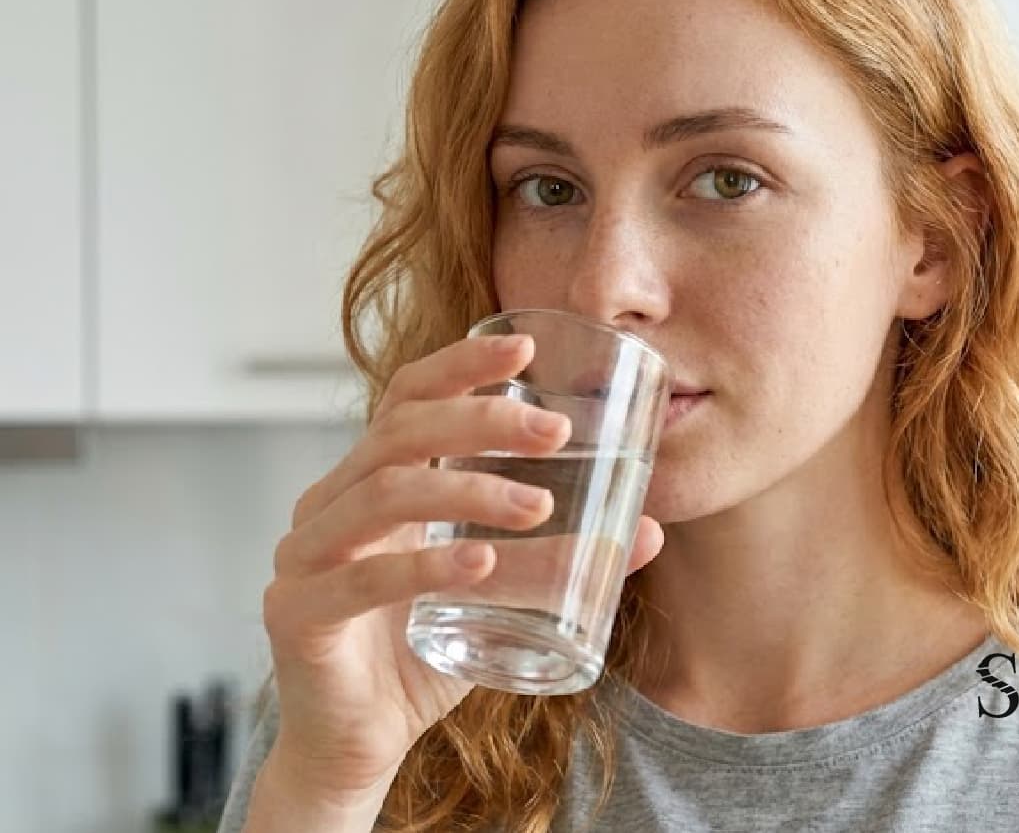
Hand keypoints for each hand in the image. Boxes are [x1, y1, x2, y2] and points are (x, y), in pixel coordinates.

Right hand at [257, 333, 664, 806]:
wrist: (357, 746)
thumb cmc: (421, 655)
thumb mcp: (500, 595)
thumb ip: (557, 559)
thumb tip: (647, 530)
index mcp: (370, 483)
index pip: (406, 399)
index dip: (459, 366)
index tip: (526, 347)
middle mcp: (329, 506)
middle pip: (399, 434)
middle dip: (482, 421)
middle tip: (556, 430)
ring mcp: (304, 556)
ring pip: (383, 495)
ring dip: (468, 491)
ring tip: (538, 506)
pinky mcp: (296, 613)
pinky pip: (362, 579)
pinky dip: (424, 567)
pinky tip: (478, 563)